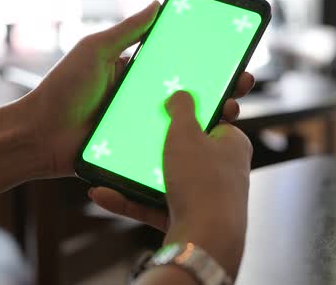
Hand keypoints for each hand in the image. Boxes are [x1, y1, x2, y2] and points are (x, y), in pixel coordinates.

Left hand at [19, 1, 253, 177]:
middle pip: (186, 93)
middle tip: (240, 85)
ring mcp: (139, 125)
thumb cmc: (63, 89)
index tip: (229, 57)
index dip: (203, 61)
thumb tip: (157, 5)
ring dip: (208, 117)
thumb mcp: (95, 51)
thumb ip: (126, 31)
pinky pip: (164, 146)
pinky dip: (185, 143)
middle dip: (216, 89)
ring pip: (181, 121)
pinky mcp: (135, 149)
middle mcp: (141, 98)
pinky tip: (205, 140)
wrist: (39, 136)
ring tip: (230, 111)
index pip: (177, 63)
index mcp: (134, 73)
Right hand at [90, 92, 252, 277]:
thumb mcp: (187, 132)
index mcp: (232, 144)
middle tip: (137, 132)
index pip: (215, 118)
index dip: (193, 109)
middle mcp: (222, 171)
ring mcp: (204, 197)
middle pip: (186, 149)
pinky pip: (154, 204)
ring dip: (136, 172)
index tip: (170, 103)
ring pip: (166, 178)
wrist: (203, 240)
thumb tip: (180, 94)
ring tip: (110, 164)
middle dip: (158, 143)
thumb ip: (181, 107)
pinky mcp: (186, 219)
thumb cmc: (202, 181)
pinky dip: (130, 199)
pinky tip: (103, 193)